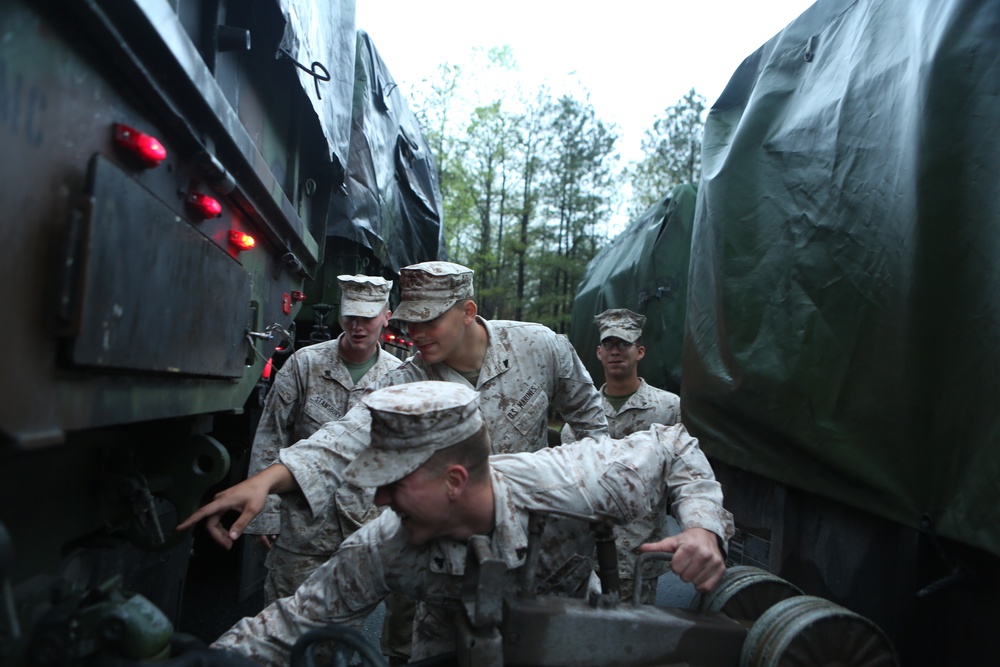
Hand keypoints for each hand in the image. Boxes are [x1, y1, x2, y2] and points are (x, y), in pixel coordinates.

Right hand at [176, 464, 294, 549]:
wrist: (262, 482)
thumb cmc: (257, 493)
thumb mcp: (252, 510)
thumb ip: (241, 523)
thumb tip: (231, 537)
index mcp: (222, 501)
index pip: (202, 512)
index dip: (190, 521)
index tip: (179, 528)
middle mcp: (219, 501)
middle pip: (210, 521)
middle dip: (217, 535)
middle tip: (228, 545)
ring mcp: (221, 501)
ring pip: (214, 520)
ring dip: (220, 532)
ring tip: (230, 541)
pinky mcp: (225, 503)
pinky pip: (218, 517)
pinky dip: (222, 526)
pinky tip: (230, 532)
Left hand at [639, 527, 725, 592]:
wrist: (707, 534)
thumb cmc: (688, 540)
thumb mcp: (672, 542)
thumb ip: (657, 548)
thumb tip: (641, 549)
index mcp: (690, 547)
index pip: (676, 569)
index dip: (675, 565)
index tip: (678, 559)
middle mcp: (704, 554)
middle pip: (685, 577)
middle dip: (684, 572)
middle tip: (687, 563)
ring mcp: (714, 562)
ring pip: (696, 582)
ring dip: (693, 577)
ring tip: (695, 566)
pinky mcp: (721, 569)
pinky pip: (707, 587)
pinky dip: (702, 584)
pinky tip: (701, 575)